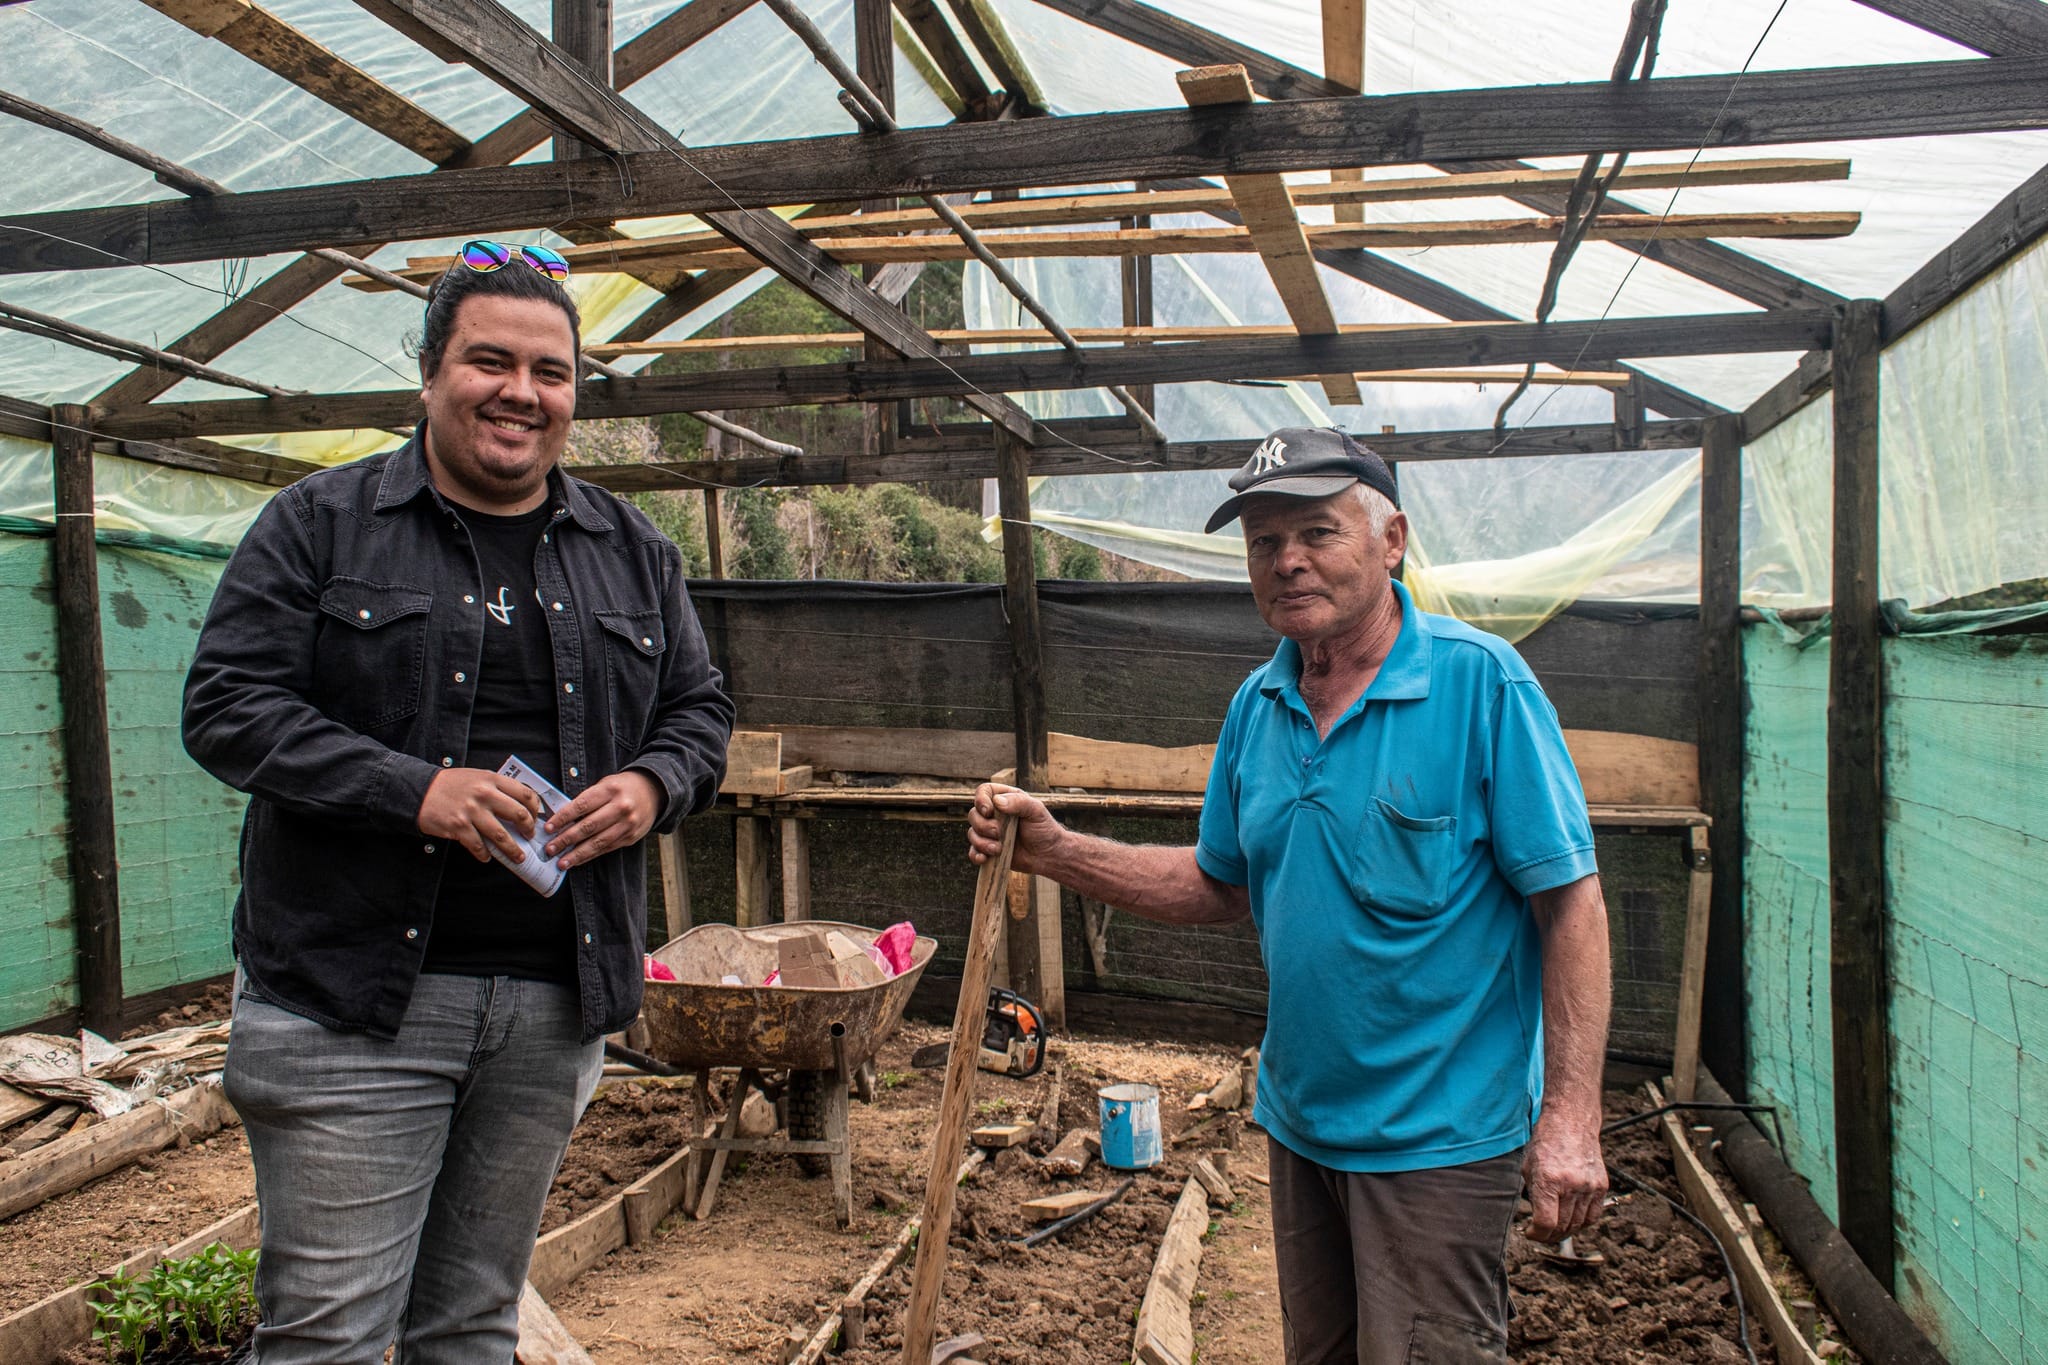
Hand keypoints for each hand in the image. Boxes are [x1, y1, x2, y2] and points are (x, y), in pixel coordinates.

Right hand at [419, 769, 543, 863]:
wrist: (421, 790)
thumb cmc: (451, 785)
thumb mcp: (477, 777)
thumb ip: (497, 788)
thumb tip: (520, 806)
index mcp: (491, 779)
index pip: (524, 793)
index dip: (535, 808)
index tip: (536, 817)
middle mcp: (484, 794)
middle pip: (518, 814)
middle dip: (528, 829)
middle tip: (530, 836)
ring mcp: (471, 811)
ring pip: (501, 835)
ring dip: (513, 849)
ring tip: (518, 856)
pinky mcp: (458, 827)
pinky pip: (478, 846)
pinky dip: (484, 854)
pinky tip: (486, 856)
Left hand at [544, 770, 662, 869]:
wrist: (653, 792)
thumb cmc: (622, 788)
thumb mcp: (605, 785)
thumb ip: (586, 800)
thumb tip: (560, 820)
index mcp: (610, 790)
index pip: (582, 805)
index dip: (563, 818)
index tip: (548, 828)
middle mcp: (620, 807)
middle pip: (588, 826)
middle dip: (566, 839)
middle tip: (550, 848)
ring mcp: (627, 824)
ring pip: (598, 842)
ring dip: (577, 854)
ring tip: (561, 862)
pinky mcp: (630, 837)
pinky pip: (606, 848)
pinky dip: (590, 856)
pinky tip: (577, 860)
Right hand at [967, 783, 1064, 874]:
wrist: (1048, 855)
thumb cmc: (1044, 829)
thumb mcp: (1036, 810)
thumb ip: (1018, 802)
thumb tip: (996, 802)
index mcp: (1004, 799)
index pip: (983, 792)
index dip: (981, 800)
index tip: (989, 811)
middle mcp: (994, 814)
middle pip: (973, 814)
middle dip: (983, 825)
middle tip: (998, 833)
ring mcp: (989, 832)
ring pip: (972, 833)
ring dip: (981, 842)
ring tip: (998, 849)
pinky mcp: (988, 849)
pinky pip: (973, 851)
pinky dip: (976, 855)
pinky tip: (985, 858)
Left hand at [1522, 1111, 1607, 1242]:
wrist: (1571, 1123)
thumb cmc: (1545, 1144)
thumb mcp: (1528, 1168)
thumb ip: (1533, 1195)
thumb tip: (1536, 1221)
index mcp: (1548, 1180)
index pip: (1545, 1223)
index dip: (1536, 1234)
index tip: (1530, 1232)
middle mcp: (1571, 1185)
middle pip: (1562, 1227)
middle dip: (1549, 1235)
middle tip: (1541, 1234)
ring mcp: (1589, 1187)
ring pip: (1578, 1224)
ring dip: (1565, 1231)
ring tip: (1555, 1229)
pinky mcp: (1601, 1186)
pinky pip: (1593, 1216)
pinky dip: (1582, 1223)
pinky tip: (1572, 1220)